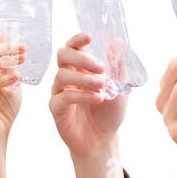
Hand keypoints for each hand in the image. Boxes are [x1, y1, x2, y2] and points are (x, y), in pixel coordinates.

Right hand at [0, 24, 23, 145]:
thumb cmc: (4, 107)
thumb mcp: (11, 79)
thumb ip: (7, 60)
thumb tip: (6, 36)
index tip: (1, 26)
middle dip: (6, 48)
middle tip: (24, 49)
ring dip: (6, 61)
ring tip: (21, 61)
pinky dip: (3, 78)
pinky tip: (16, 77)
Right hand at [50, 33, 127, 177]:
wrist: (103, 140)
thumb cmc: (109, 112)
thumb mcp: (120, 88)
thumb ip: (117, 66)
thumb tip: (116, 42)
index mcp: (80, 67)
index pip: (72, 47)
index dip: (77, 40)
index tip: (89, 37)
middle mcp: (67, 76)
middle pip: (63, 56)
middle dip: (81, 58)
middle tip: (101, 67)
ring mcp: (59, 92)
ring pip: (62, 75)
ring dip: (84, 78)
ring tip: (102, 85)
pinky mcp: (56, 109)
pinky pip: (63, 97)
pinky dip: (81, 96)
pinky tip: (98, 98)